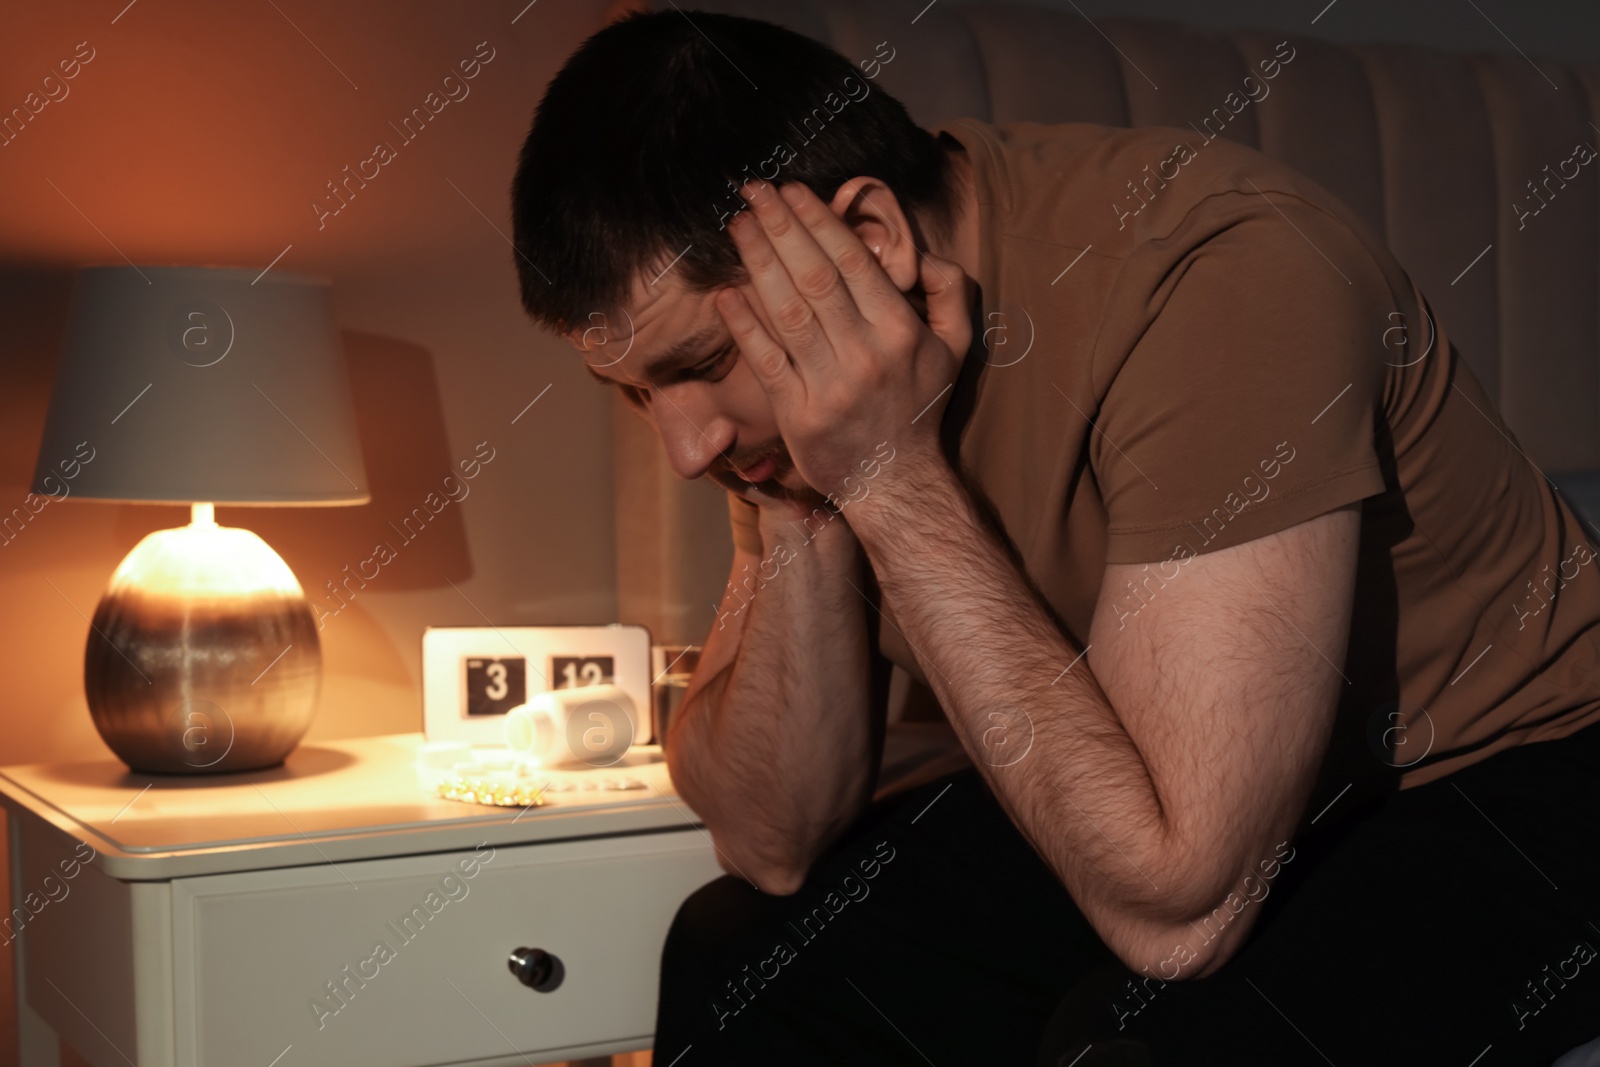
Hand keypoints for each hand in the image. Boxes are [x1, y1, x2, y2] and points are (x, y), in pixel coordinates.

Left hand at [716, 178, 972, 510]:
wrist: (896, 481)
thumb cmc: (920, 407)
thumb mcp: (956, 347)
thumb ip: (949, 292)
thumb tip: (919, 253)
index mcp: (900, 331)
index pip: (854, 262)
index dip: (819, 222)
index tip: (793, 191)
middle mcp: (866, 355)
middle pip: (815, 277)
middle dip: (782, 227)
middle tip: (755, 191)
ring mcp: (829, 386)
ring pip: (787, 312)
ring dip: (758, 263)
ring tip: (738, 226)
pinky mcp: (797, 415)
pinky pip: (766, 361)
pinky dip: (744, 325)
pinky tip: (726, 293)